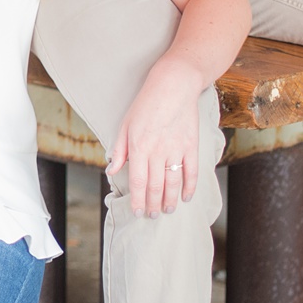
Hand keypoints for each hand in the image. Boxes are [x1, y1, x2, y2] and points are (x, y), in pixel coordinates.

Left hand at [105, 59, 204, 217]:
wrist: (173, 86)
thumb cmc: (145, 104)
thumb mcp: (125, 125)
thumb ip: (119, 151)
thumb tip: (111, 170)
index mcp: (139, 147)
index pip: (138, 182)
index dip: (138, 200)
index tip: (138, 212)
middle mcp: (158, 152)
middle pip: (156, 186)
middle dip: (153, 204)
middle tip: (152, 216)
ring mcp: (176, 150)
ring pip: (173, 183)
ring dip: (170, 200)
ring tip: (167, 210)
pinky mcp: (191, 146)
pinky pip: (191, 172)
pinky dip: (189, 187)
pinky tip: (186, 197)